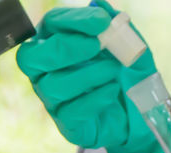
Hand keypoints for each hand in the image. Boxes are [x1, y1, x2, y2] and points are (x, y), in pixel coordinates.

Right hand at [16, 1, 162, 152]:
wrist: (139, 112)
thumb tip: (99, 5)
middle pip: (31, 58)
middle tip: (96, 45)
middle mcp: (45, 70)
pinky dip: (94, 98)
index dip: (72, 20)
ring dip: (87, 74)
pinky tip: (112, 90)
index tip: (101, 21)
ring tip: (113, 70)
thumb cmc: (126, 73)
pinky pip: (70, 111)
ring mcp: (52, 98)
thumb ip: (114, 25)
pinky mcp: (65, 123)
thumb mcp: (127, 46)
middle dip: (65, 48)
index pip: (50, 25)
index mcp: (55, 42)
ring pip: (53, 86)